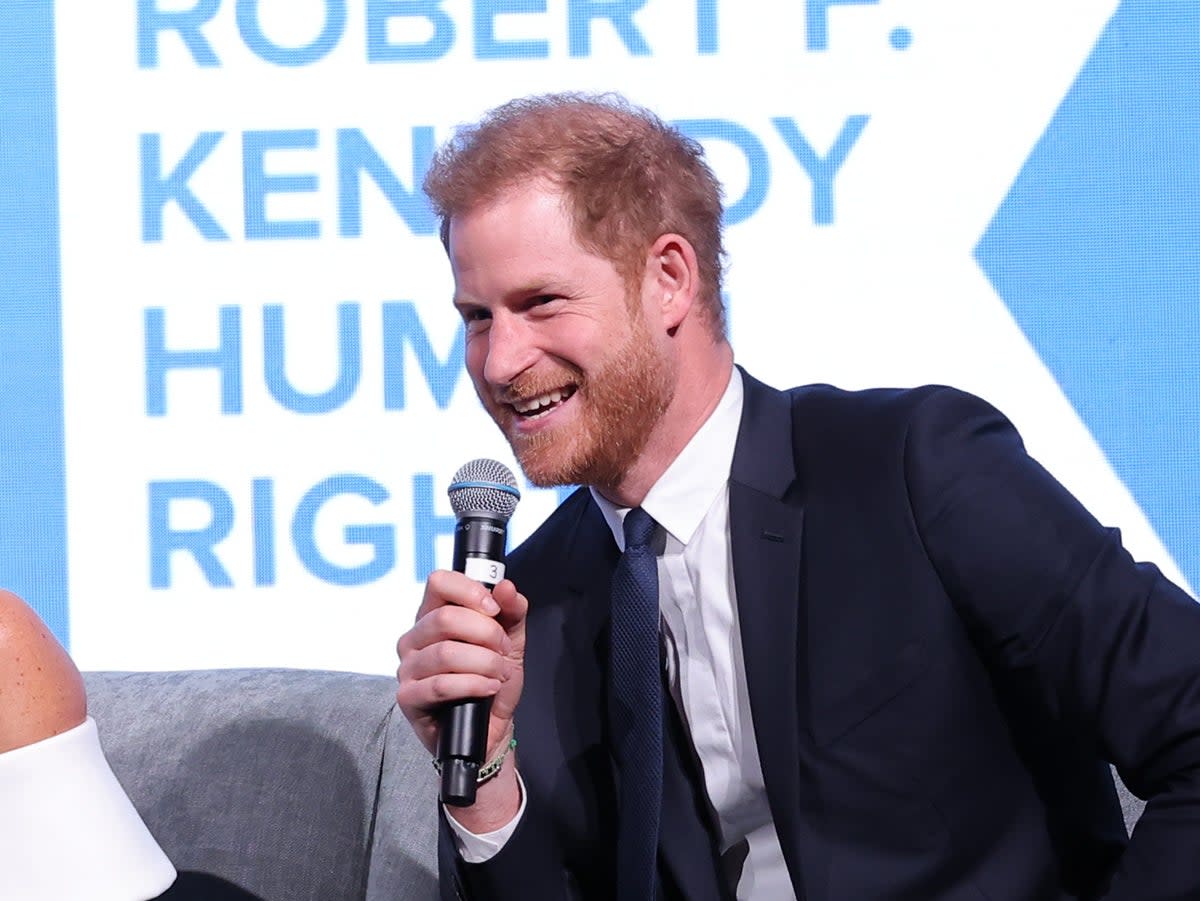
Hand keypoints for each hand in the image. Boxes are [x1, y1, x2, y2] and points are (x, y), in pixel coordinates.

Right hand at [396, 570, 526, 767]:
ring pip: (446, 653)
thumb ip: (511, 611)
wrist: (492, 727)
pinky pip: (441, 685)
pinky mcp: (408, 697)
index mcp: (433, 616)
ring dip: (484, 663)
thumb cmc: (493, 679)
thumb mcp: (511, 640)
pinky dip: (474, 685)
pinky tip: (488, 688)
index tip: (494, 609)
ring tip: (498, 673)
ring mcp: (408, 668)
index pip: (438, 582)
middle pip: (445, 618)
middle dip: (486, 634)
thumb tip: (506, 587)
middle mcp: (414, 638)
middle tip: (502, 650)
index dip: (469, 591)